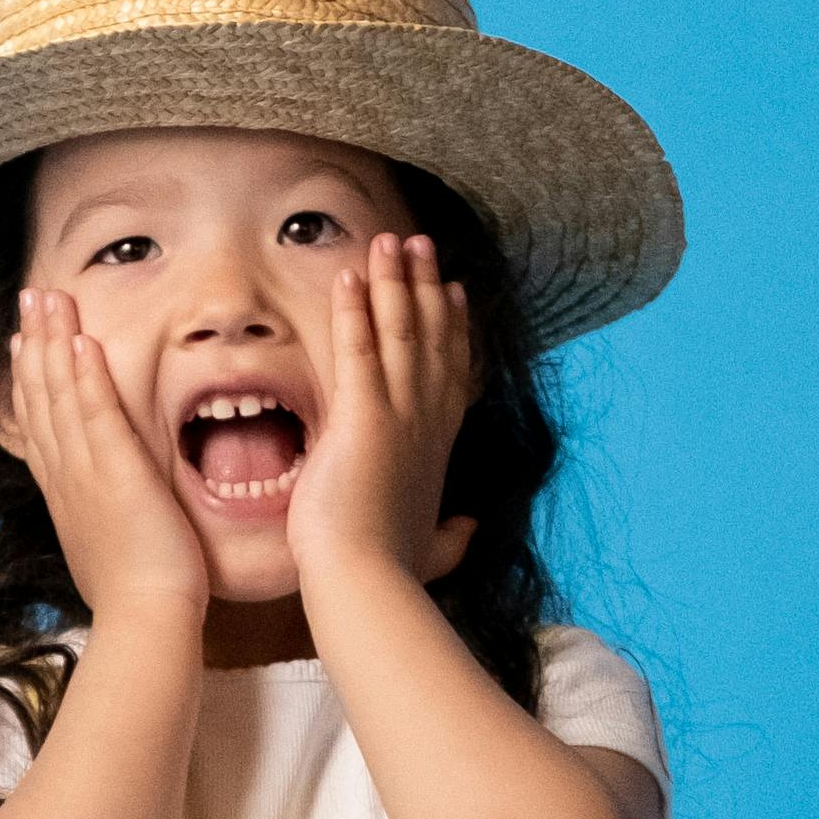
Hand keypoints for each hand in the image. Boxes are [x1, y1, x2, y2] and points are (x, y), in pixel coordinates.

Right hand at [0, 284, 208, 620]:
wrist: (142, 618)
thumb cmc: (135, 596)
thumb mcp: (102, 547)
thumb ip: (95, 517)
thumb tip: (92, 514)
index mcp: (63, 493)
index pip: (39, 423)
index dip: (28, 378)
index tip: (21, 344)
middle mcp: (65, 476)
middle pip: (40, 398)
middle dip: (33, 344)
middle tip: (28, 299)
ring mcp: (85, 472)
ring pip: (61, 395)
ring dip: (53, 342)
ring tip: (47, 299)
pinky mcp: (115, 472)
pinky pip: (96, 414)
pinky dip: (86, 376)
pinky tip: (80, 341)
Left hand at [286, 232, 477, 597]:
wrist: (366, 580)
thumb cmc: (391, 569)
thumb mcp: (432, 550)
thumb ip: (452, 537)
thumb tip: (468, 531)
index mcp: (436, 448)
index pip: (451, 375)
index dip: (454, 330)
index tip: (453, 295)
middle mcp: (426, 423)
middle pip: (432, 339)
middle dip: (426, 286)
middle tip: (422, 244)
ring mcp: (399, 416)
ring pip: (401, 332)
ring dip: (396, 281)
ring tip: (390, 239)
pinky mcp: (363, 417)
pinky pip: (359, 349)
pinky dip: (356, 309)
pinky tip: (350, 275)